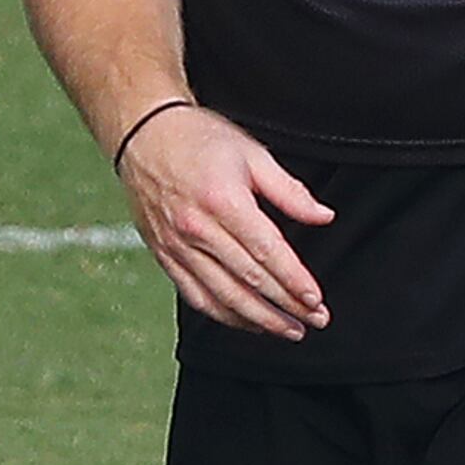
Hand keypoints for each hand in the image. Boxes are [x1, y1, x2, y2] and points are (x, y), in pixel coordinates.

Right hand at [117, 103, 335, 338]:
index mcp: (222, 200)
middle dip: (286, 306)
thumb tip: (323, 216)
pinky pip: (195, 295)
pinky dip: (223, 314)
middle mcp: (197, 228)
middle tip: (315, 321)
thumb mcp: (250, 153)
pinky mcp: (164, 254)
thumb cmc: (197, 139)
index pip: (267, 252)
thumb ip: (288, 190)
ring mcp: (177, 245)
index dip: (294, 281)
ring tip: (288, 330)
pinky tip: (247, 321)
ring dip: (259, 319)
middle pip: (249, 279)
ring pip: (222, 295)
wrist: (141, 135)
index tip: (316, 300)